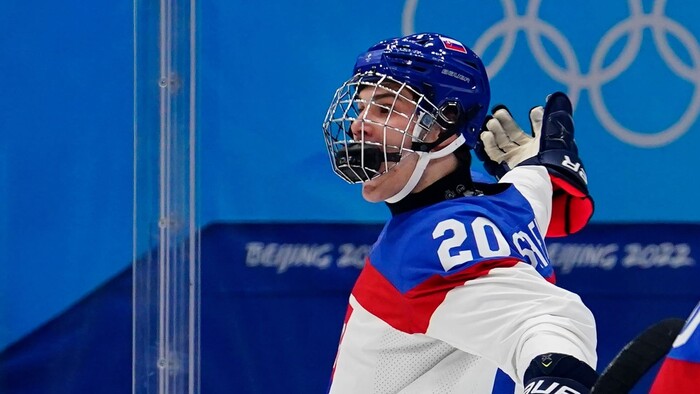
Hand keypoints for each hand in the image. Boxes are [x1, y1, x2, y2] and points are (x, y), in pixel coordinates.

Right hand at [476, 92, 593, 235]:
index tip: (533, 110)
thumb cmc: (549, 156)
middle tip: (497, 112)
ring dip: (495, 131)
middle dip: (506, 122)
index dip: (536, 118)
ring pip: (502, 142)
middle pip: (514, 133)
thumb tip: (553, 97)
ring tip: (490, 122)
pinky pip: (494, 154)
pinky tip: (485, 135)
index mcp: (543, 144)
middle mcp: (529, 152)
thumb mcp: (553, 133)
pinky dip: (488, 144)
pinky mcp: (504, 168)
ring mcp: (515, 160)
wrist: (540, 179)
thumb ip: (550, 116)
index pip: (538, 128)